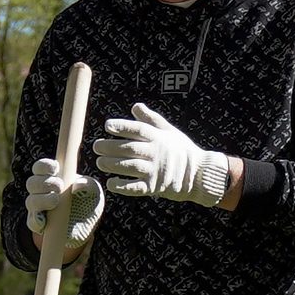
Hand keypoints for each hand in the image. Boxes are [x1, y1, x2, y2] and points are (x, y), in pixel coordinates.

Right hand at [23, 156, 104, 251]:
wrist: (88, 228)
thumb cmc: (89, 203)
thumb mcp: (94, 192)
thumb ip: (89, 185)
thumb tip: (78, 184)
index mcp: (52, 178)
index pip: (40, 168)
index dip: (44, 166)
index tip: (56, 168)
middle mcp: (41, 192)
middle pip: (31, 183)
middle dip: (44, 183)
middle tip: (59, 186)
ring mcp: (38, 209)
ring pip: (30, 201)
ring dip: (42, 199)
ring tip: (56, 200)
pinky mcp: (39, 225)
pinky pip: (32, 223)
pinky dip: (36, 221)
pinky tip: (43, 221)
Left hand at [93, 102, 231, 207]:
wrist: (198, 174)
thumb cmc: (181, 150)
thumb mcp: (169, 131)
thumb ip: (150, 119)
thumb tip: (135, 106)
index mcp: (158, 138)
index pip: (138, 130)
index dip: (122, 126)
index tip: (107, 125)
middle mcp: (155, 153)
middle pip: (130, 148)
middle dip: (111, 147)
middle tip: (96, 146)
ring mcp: (155, 171)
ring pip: (130, 166)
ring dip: (113, 165)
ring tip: (99, 162)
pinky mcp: (154, 187)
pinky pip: (136, 188)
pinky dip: (122, 186)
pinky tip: (111, 183)